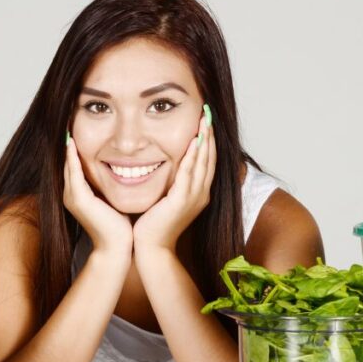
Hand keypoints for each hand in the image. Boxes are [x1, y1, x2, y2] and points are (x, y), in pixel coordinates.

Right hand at [62, 133, 132, 258]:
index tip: (78, 126)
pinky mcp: (79, 199)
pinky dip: (72, 158)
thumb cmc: (121, 227)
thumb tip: (125, 169)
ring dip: (67, 145)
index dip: (75, 146)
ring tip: (67, 124)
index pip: (75, 164)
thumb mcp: (114, 199)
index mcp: (79, 193)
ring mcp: (73, 196)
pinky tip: (72, 143)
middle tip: (68, 118)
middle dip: (68, 142)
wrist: (118, 248)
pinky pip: (73, 173)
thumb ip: (112, 185)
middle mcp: (71, 193)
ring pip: (68, 164)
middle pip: (68, 161)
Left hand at [133, 106, 215, 253]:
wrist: (152, 248)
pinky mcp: (181, 201)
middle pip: (210, 158)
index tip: (206, 121)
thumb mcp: (168, 200)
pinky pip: (189, 173)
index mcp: (199, 194)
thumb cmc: (155, 226)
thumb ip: (172, 184)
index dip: (208, 141)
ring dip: (205, 139)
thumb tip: (168, 167)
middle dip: (210, 134)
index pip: (207, 162)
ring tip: (205, 119)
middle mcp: (201, 194)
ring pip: (203, 162)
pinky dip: (192, 156)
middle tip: (208, 112)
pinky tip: (193, 141)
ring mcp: (194, 198)